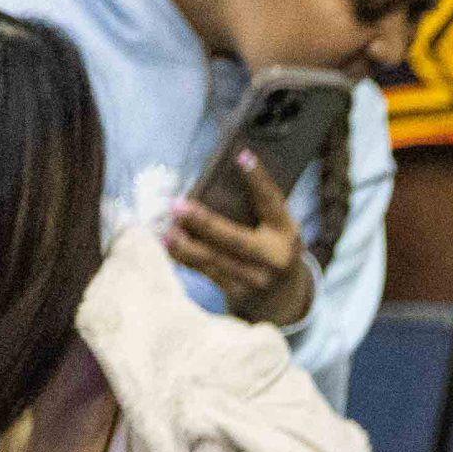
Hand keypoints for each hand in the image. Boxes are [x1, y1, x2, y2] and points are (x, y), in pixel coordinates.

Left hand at [167, 155, 314, 327]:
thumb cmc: (271, 247)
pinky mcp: (236, 292)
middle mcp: (274, 258)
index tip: (241, 156)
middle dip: (205, 223)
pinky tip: (167, 245)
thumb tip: (215, 178)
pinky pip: (204, 273)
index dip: (258, 180)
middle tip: (178, 206)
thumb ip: (257, 209)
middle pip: (236, 239)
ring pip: (214, 259)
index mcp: (286, 233)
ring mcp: (255, 279)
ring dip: (185, 244)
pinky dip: (183, 258)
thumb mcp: (276, 228)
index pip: (271, 203)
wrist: (281, 295)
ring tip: (166, 231)